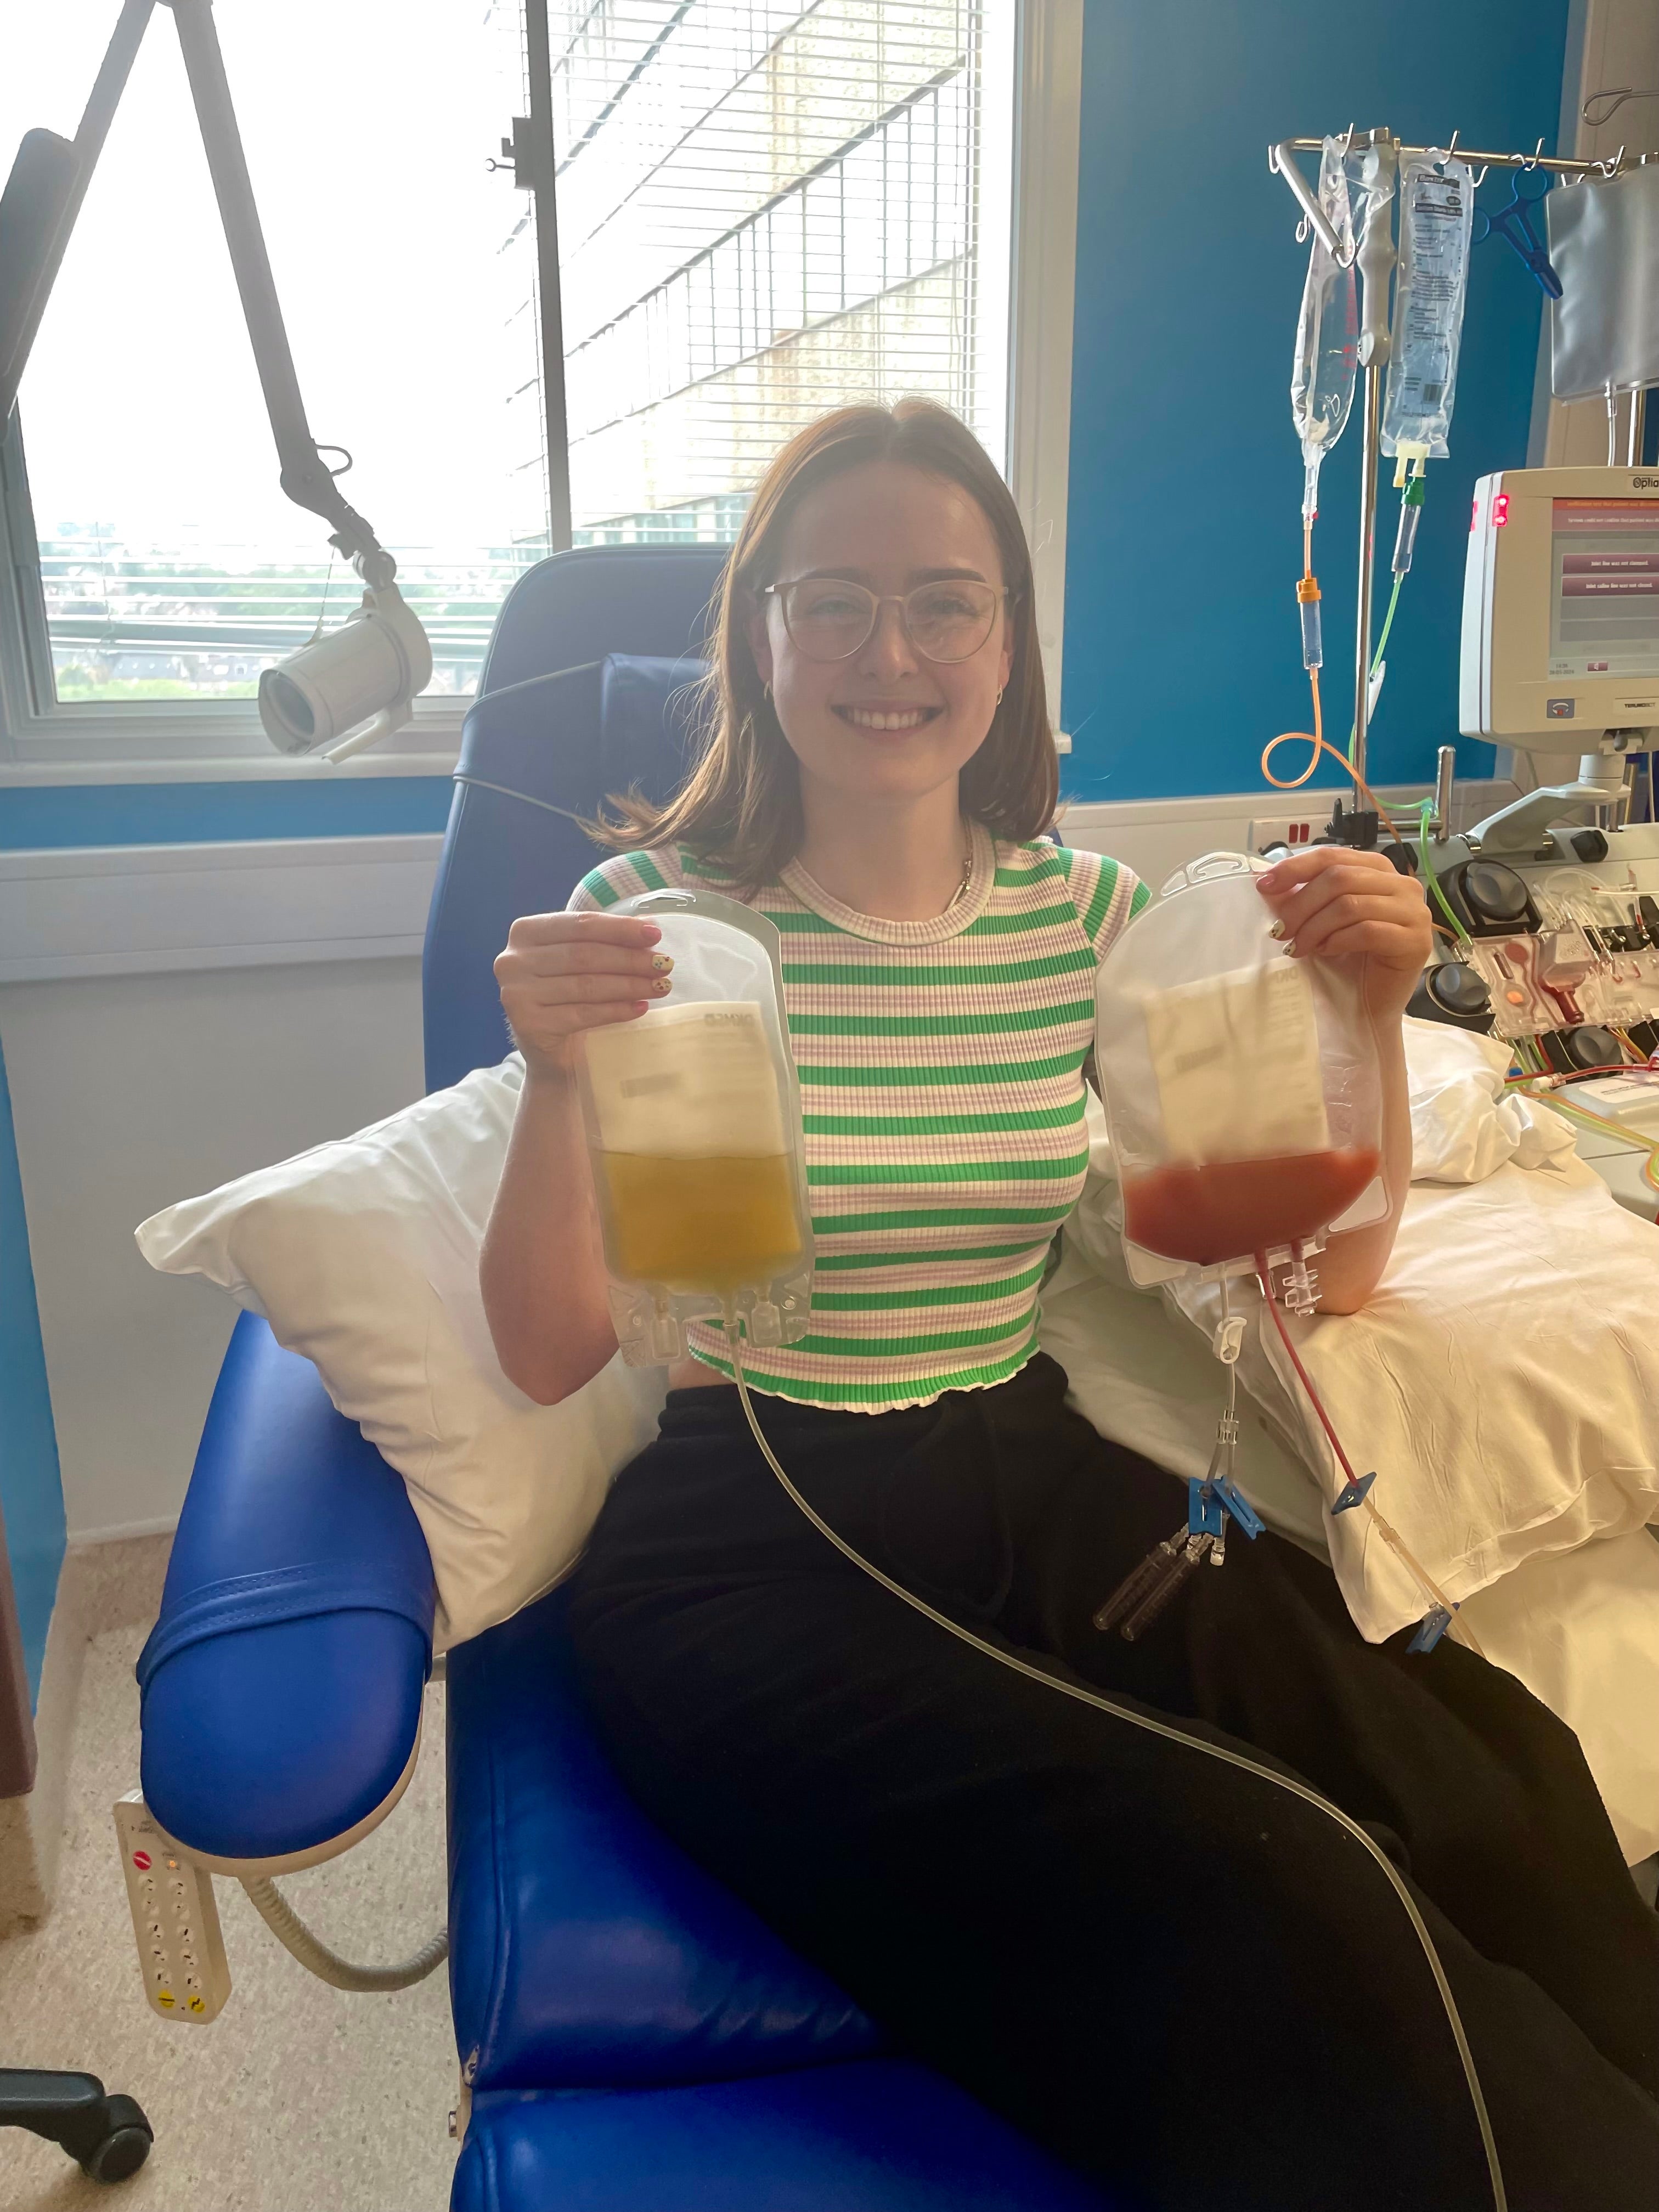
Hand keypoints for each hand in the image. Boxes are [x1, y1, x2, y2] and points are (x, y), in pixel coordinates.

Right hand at [493, 911, 670, 1074]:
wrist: (553, 1053)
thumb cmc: (569, 997)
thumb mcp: (582, 961)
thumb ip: (605, 940)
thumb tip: (650, 926)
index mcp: (524, 932)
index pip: (579, 924)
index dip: (620, 928)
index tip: (655, 935)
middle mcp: (512, 960)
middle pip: (583, 954)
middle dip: (630, 959)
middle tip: (664, 965)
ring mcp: (515, 994)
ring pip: (585, 984)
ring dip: (629, 985)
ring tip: (659, 986)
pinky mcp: (527, 1025)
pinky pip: (582, 1014)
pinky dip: (616, 1010)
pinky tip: (640, 1008)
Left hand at [1255, 845, 1431, 1023]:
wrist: (1366, 1006)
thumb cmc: (1344, 961)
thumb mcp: (1318, 921)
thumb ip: (1300, 897)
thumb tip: (1268, 882)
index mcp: (1377, 869)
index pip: (1333, 856)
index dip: (1295, 868)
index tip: (1264, 886)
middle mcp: (1401, 884)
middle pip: (1340, 878)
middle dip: (1301, 904)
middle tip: (1280, 930)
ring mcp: (1414, 911)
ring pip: (1351, 904)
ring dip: (1315, 927)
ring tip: (1298, 947)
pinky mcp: (1416, 941)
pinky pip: (1368, 930)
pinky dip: (1338, 940)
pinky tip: (1324, 952)